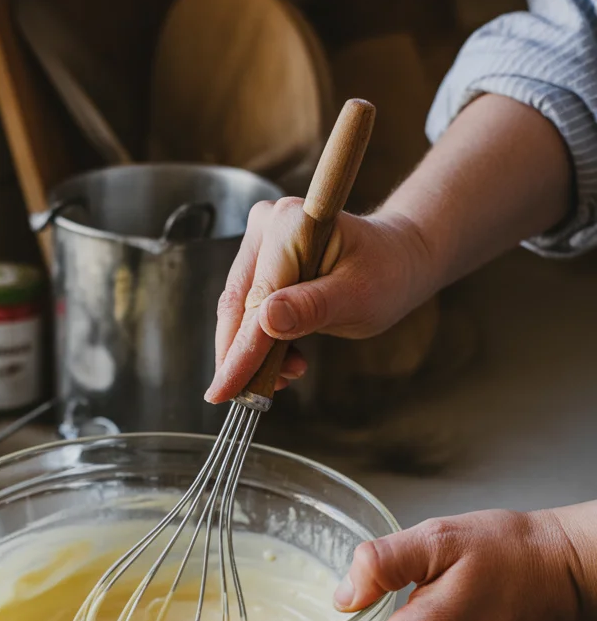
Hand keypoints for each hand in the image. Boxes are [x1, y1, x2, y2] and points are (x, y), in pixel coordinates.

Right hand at [206, 199, 435, 403]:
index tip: (223, 391)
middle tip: (251, 397)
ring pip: (238, 310)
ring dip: (253, 352)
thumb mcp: (357, 297)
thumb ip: (313, 308)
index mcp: (292, 224)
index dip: (241, 350)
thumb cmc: (385, 274)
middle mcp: (267, 224)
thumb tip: (267, 319)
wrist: (396, 259)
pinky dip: (260, 342)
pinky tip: (286, 360)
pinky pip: (246, 308)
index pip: (257, 300)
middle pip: (237, 304)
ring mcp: (260, 241)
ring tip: (288, 374)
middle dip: (242, 355)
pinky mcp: (258, 260)